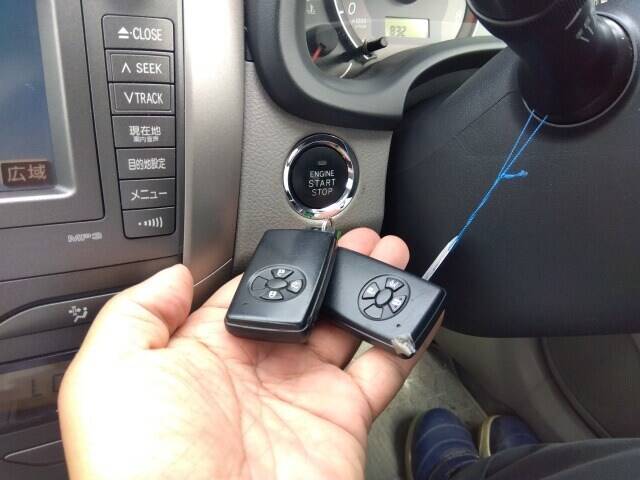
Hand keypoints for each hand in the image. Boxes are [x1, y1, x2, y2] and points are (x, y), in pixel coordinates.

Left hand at [59, 228, 441, 479]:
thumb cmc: (141, 467)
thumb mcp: (110, 374)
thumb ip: (137, 313)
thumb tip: (171, 275)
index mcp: (206, 354)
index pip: (249, 292)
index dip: (277, 262)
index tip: (300, 234)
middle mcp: (258, 372)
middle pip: (305, 304)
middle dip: (333, 268)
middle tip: (358, 237)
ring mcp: (303, 394)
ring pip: (347, 327)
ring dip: (370, 289)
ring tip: (390, 255)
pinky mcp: (342, 419)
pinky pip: (383, 370)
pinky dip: (406, 338)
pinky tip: (417, 307)